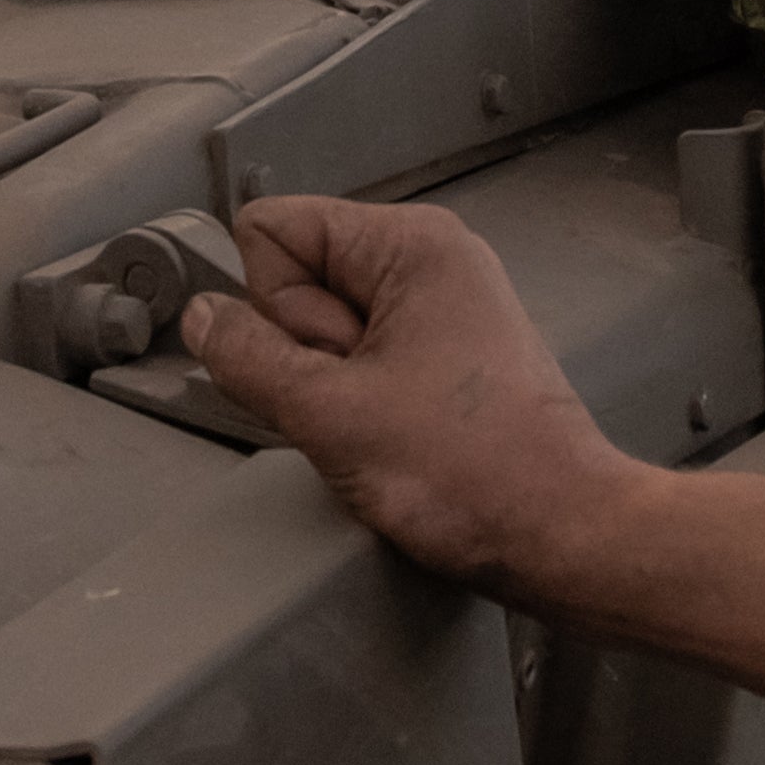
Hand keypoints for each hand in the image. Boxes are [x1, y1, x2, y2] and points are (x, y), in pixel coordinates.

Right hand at [183, 195, 644, 600]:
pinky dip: (362, 405)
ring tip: (388, 431)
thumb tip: (202, 318)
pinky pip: (364, 364)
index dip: (274, 306)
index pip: (272, 230)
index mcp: (412, 243)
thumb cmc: (478, 475)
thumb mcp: (330, 414)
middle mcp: (432, 261)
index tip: (328, 362)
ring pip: (329, 333)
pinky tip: (397, 443)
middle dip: (309, 353)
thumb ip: (249, 358)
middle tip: (366, 405)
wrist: (562, 535)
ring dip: (334, 389)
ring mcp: (443, 311)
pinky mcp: (448, 360)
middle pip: (300, 280)